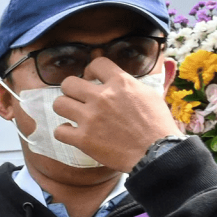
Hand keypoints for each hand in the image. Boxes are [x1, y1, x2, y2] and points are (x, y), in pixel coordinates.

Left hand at [51, 57, 181, 172]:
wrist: (157, 152)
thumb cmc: (157, 125)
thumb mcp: (149, 94)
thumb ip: (130, 84)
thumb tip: (119, 78)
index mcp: (121, 83)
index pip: (96, 63)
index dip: (90, 70)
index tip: (91, 79)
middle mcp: (102, 97)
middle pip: (68, 83)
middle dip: (71, 90)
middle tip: (79, 98)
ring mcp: (90, 118)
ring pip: (59, 104)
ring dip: (65, 109)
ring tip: (74, 114)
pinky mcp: (83, 139)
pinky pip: (59, 131)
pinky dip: (64, 132)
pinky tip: (73, 133)